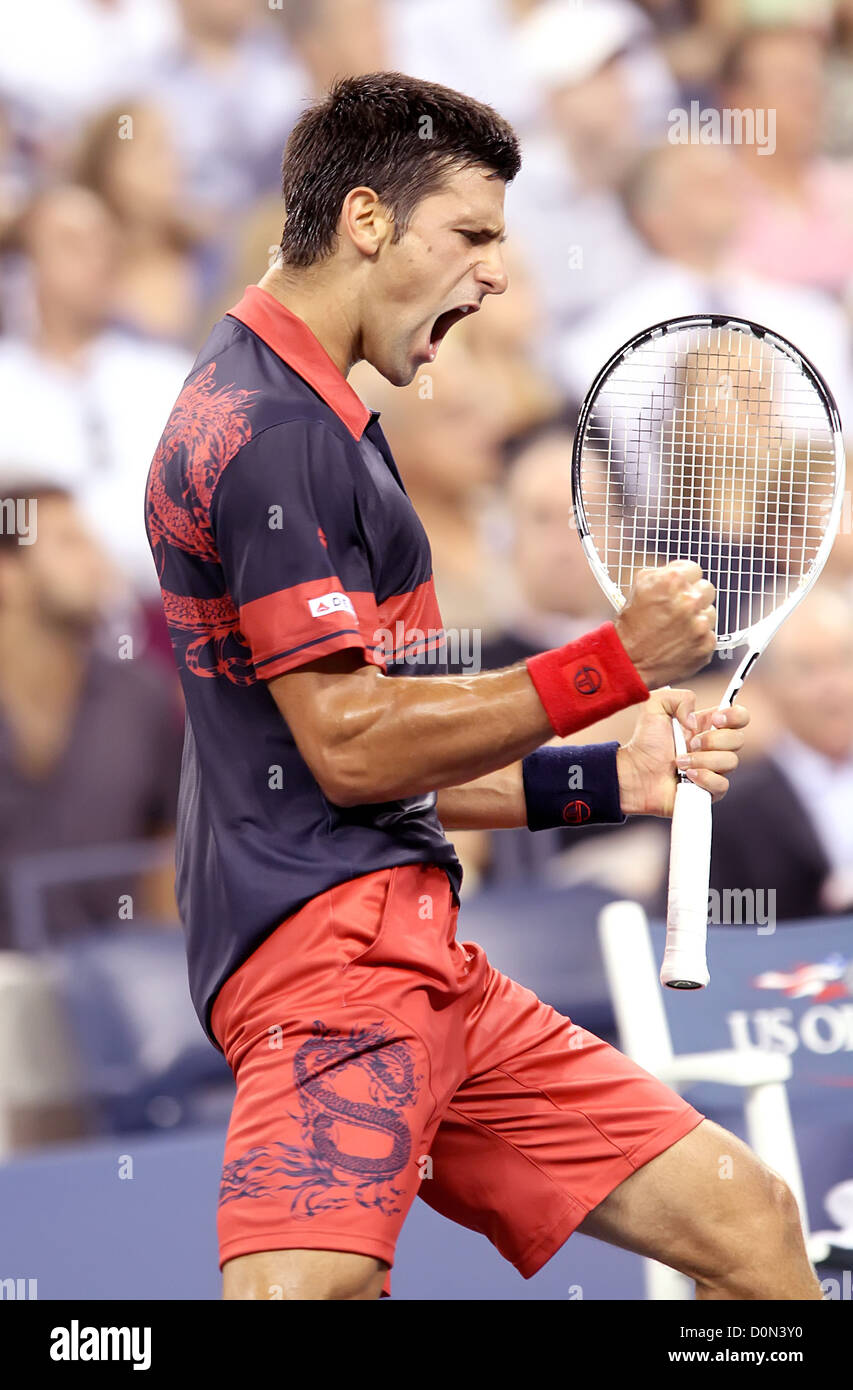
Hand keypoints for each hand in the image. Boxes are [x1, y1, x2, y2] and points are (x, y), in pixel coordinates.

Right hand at [614, 561, 716, 686]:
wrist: (628, 662)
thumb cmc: (631, 627)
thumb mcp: (639, 587)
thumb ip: (663, 574)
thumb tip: (679, 572)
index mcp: (672, 581)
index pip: (694, 569)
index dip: (685, 579)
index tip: (680, 589)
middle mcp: (688, 600)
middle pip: (706, 588)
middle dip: (694, 597)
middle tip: (678, 609)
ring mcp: (699, 624)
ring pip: (710, 612)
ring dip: (697, 618)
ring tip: (677, 628)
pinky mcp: (706, 644)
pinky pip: (709, 635)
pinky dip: (697, 639)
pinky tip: (680, 642)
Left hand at [616, 688, 749, 817]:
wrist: (634, 771)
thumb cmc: (645, 741)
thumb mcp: (655, 705)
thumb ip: (680, 698)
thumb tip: (696, 720)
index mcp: (708, 726)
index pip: (740, 717)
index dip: (735, 716)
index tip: (715, 720)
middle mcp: (715, 747)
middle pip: (738, 739)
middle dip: (713, 740)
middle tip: (690, 743)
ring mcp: (714, 770)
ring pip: (730, 762)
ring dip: (702, 760)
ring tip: (679, 762)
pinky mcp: (709, 791)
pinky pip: (722, 785)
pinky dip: (703, 778)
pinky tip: (686, 776)